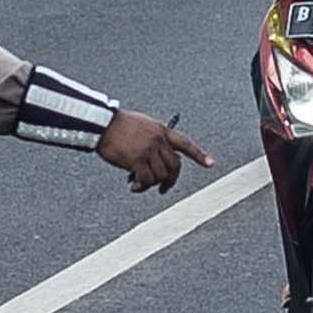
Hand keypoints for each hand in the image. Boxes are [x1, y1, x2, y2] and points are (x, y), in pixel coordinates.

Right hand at [99, 109, 214, 193]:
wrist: (102, 124)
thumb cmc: (118, 125)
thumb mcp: (142, 126)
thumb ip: (154, 140)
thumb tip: (158, 164)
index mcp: (161, 130)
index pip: (185, 143)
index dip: (199, 154)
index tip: (210, 164)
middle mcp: (159, 140)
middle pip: (175, 166)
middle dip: (171, 180)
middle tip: (163, 188)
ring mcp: (149, 150)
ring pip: (161, 175)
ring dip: (152, 185)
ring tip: (140, 186)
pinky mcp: (137, 160)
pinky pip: (147, 180)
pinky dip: (142, 187)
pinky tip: (135, 187)